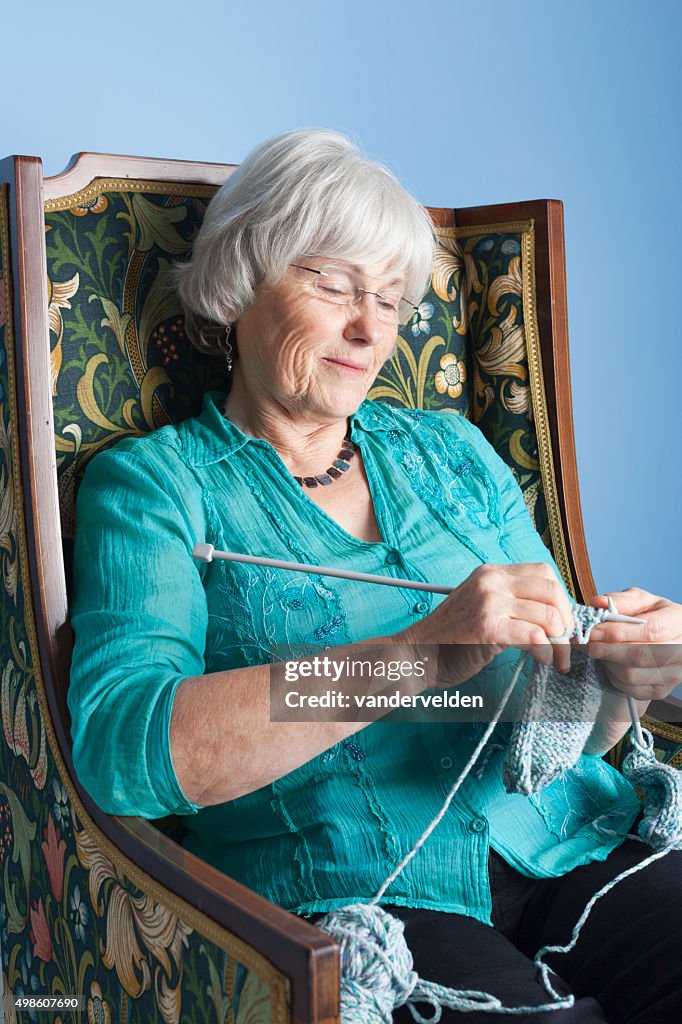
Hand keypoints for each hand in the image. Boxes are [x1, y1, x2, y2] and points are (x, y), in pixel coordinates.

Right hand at [397, 562, 573, 685]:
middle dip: (567, 620)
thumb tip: (551, 613)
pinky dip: (545, 651)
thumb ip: (509, 601)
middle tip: (567, 641)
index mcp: (490, 572)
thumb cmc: (449, 637)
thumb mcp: (479, 604)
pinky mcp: (488, 628)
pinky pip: (535, 636)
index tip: (563, 620)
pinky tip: (542, 661)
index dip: (560, 598)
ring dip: (560, 642)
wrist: (417, 653)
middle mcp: (491, 581)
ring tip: (556, 658)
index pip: (543, 572)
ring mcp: (489, 602)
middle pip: (551, 591)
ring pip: (548, 616)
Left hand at [585, 588, 681, 701]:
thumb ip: (622, 600)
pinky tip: (607, 661)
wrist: (667, 639)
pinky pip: (629, 687)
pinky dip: (611, 675)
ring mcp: (674, 675)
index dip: (618, 631)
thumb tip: (598, 603)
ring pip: (632, 674)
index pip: (651, 629)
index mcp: (679, 622)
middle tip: (584, 641)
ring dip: (606, 662)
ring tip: (595, 648)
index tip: (593, 630)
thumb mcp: (641, 601)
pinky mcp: (660, 690)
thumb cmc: (651, 616)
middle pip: (641, 655)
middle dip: (606, 649)